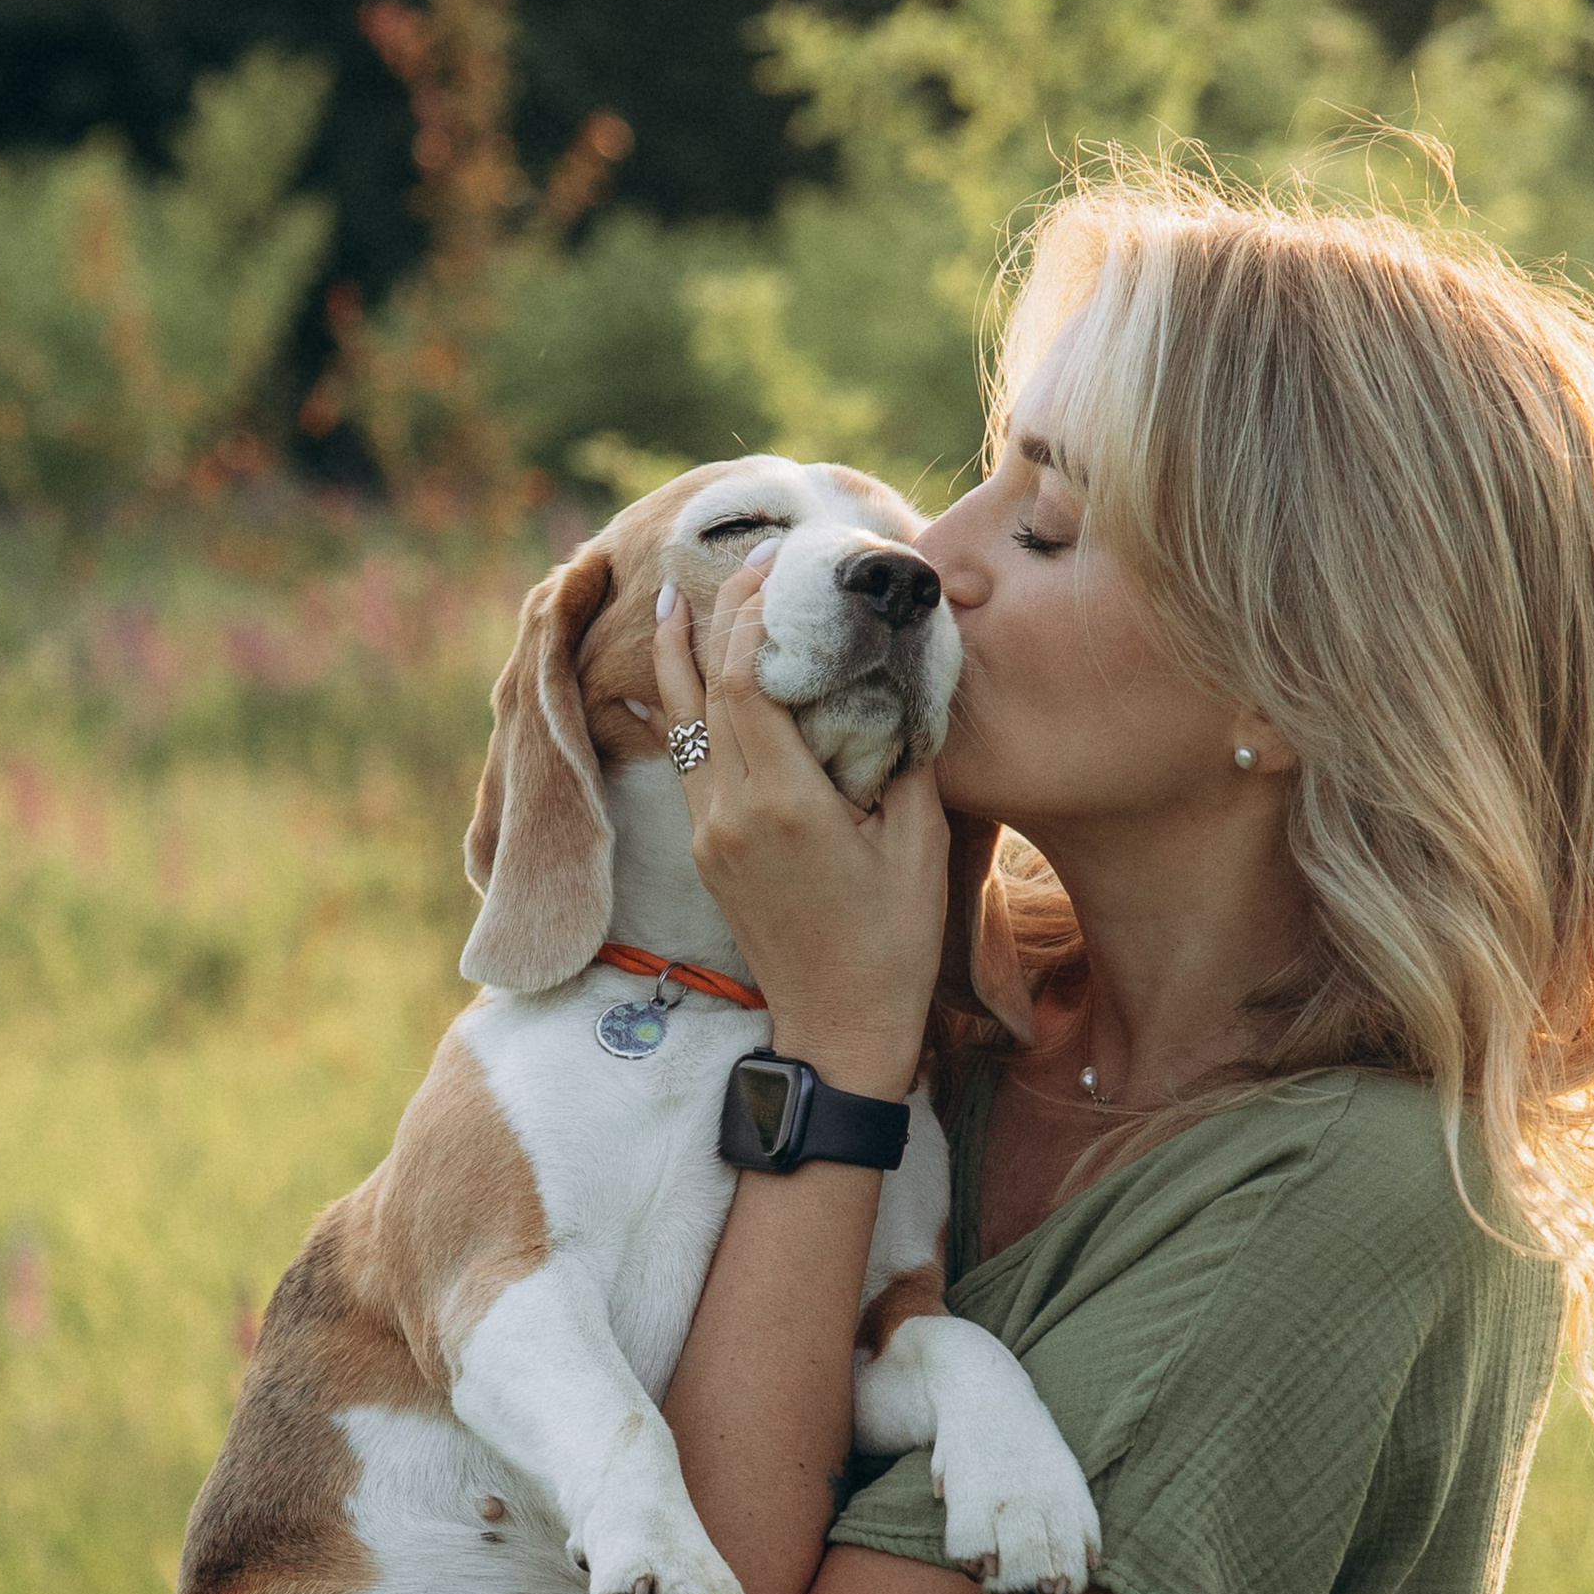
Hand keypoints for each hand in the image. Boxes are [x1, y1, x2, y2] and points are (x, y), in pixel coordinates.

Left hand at [654, 554, 946, 1097]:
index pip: (742, 684)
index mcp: (784, 804)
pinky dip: (683, 710)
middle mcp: (730, 813)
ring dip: (679, 658)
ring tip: (678, 598)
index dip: (747, 618)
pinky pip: (685, 762)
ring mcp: (708, 835)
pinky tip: (676, 681)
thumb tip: (892, 684)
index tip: (772, 568)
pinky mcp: (704, 853)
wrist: (839, 1030)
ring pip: (680, 725)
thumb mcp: (916, 843)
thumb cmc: (893, 942)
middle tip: (734, 563)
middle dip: (715, 620)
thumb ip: (901, 757)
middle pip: (702, 692)